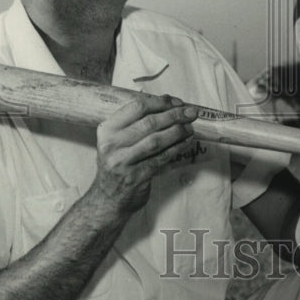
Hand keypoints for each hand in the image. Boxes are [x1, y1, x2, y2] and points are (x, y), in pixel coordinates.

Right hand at [93, 93, 197, 214]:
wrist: (108, 198)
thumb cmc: (119, 163)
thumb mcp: (119, 140)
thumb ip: (138, 121)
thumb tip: (168, 102)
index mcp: (107, 130)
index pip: (137, 107)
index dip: (160, 102)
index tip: (177, 102)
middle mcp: (112, 144)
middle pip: (149, 123)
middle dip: (174, 115)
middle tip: (191, 113)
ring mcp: (122, 162)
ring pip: (156, 140)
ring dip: (177, 132)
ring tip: (190, 127)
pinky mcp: (135, 177)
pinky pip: (161, 158)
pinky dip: (176, 149)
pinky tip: (186, 143)